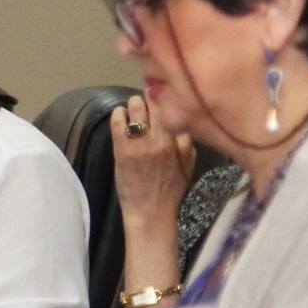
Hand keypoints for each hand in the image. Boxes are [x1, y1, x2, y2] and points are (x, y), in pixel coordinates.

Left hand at [110, 95, 193, 230]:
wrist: (151, 212)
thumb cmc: (171, 189)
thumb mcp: (188, 163)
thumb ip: (187, 139)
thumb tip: (180, 118)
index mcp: (178, 141)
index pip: (172, 106)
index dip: (165, 96)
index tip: (161, 95)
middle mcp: (161, 139)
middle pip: (153, 102)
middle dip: (148, 98)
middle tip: (145, 102)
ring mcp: (140, 144)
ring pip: (135, 107)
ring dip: (133, 104)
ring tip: (132, 109)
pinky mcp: (122, 151)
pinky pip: (118, 122)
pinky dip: (118, 114)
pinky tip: (120, 116)